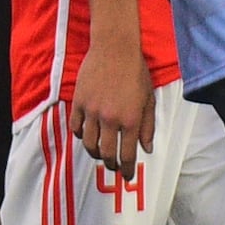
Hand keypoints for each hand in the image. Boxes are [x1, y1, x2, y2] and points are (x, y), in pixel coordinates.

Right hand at [66, 37, 149, 175]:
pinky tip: (87, 135)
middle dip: (111, 165)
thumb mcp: (149, 99)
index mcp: (130, 120)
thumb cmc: (136, 72)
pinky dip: (81, 135)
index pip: (128, 155)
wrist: (115, 48)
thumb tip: (147, 149)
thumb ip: (148, 126)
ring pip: (89, 143)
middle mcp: (111, 119)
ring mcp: (92, 111)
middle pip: (107, 154)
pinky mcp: (79, 102)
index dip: (127, 169)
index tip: (127, 176)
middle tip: (114, 166)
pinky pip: (76, 126)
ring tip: (100, 153)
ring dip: (95, 153)